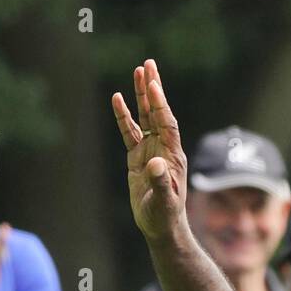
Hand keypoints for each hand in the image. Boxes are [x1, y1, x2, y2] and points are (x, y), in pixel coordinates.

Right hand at [112, 59, 187, 242]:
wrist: (161, 226)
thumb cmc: (165, 216)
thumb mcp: (163, 202)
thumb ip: (160, 183)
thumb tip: (154, 164)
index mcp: (172, 155)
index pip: (166, 122)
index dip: (159, 103)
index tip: (153, 84)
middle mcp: (163, 148)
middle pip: (157, 112)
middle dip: (153, 88)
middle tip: (148, 64)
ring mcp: (150, 150)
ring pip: (144, 117)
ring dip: (141, 96)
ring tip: (137, 71)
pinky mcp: (137, 157)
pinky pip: (129, 132)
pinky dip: (124, 116)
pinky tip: (118, 99)